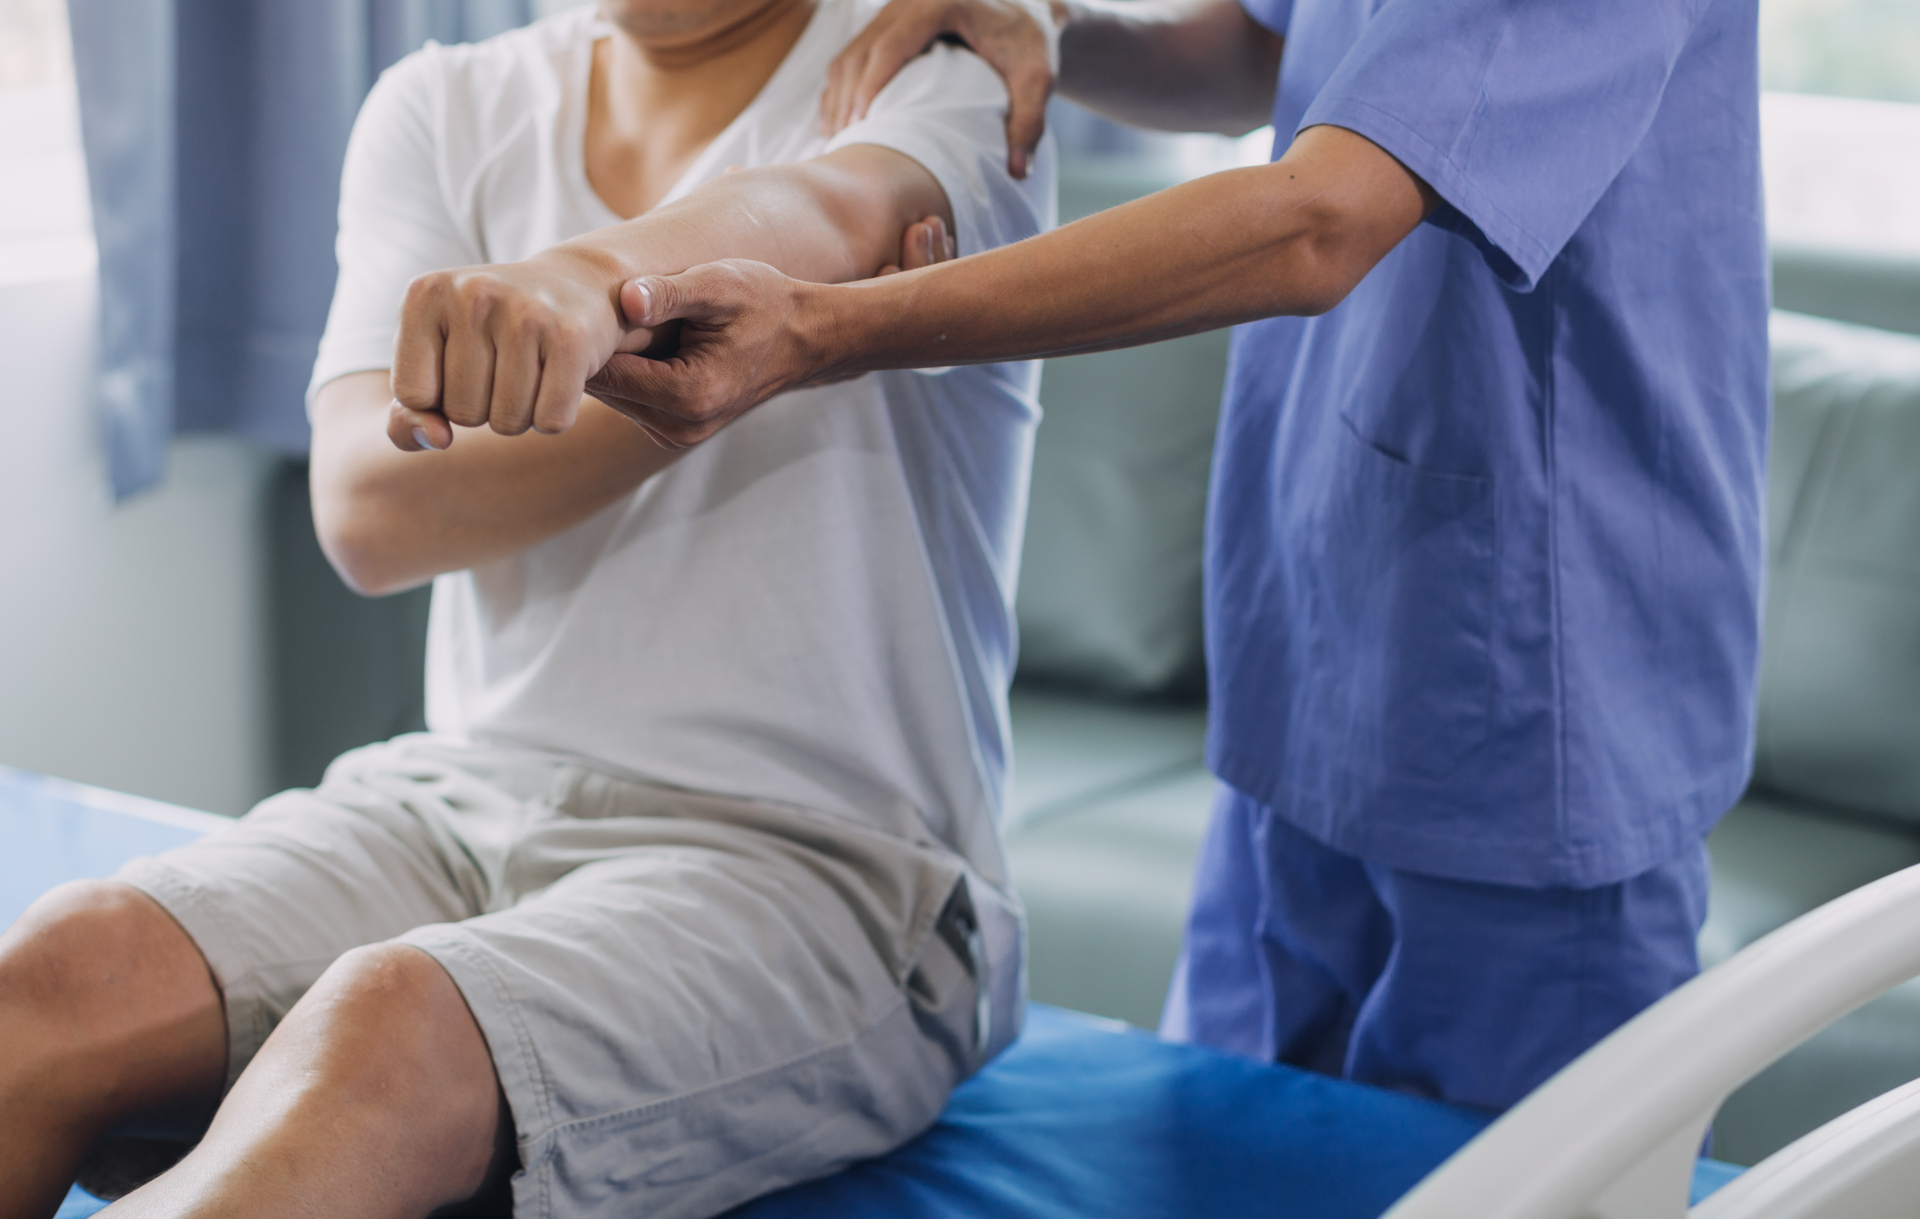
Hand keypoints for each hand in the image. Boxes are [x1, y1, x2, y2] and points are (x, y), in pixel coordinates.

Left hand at [387, 251, 657, 451]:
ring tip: (532, 370)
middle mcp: (472, 294)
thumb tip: (437, 439)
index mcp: (425, 294)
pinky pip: (550, 421)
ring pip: (507, 422)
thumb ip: (408, 415)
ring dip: (520, 414)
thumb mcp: (437, 363)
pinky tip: (558, 377)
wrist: (577, 285)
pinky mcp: (571, 337)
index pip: (412, 395)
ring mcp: (525, 313)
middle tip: (505, 366)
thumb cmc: (493, 335)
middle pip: (462, 413)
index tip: (462, 366)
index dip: (440, 400)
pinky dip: (554, 416)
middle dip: (484, 408)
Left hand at [581, 212, 951, 448]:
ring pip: (612, 398)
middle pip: (602, 390)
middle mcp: (679, 427)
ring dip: (606, 362)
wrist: (804, 338)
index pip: (603, 374)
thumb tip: (626, 299)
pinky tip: (634, 341)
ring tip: (605, 319)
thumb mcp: (720, 285)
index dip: (581, 338)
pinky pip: (630, 401)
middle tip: (581, 305)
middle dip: (591, 352)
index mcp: (688, 395)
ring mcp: (677, 435)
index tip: (570, 303)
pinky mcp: (674, 431)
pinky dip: (626, 372)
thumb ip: (670, 293)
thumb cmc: (765, 303)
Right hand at [821, 0, 1058, 179]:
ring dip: (838, 95)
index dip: (872, 83)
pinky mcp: (887, 23)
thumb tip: (1018, 171)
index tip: (862, 123)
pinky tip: (837, 122)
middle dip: (849, 97)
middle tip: (844, 141)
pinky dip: (841, 88)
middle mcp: (909, 0)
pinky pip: (852, 54)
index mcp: (941, 2)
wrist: (1025, 9)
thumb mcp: (1038, 78)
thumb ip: (1030, 121)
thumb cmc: (1029, 42)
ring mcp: (894, 10)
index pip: (893, 43)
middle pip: (863, 49)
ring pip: (850, 52)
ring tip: (837, 139)